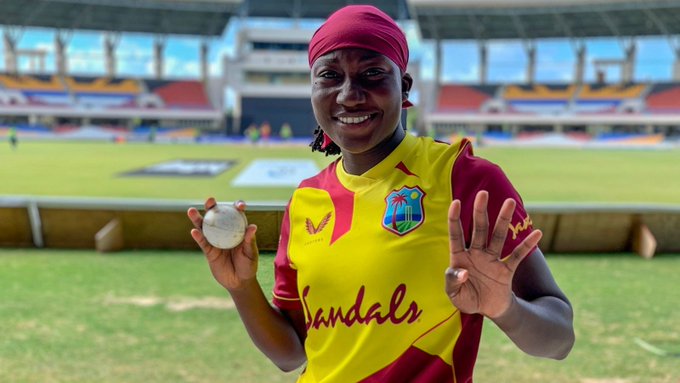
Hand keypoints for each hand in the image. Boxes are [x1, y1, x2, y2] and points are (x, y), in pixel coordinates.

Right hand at [187, 197, 258, 290]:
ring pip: (205, 227)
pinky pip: (202, 242)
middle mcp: (225, 232)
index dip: (237, 207)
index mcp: (237, 229)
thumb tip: (252, 227)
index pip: (236, 215)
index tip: (239, 206)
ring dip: (198, 219)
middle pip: (217, 216)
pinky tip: (194, 231)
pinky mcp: (209, 251)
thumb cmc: (248, 265)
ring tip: (191, 211)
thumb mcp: (251, 253)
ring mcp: (215, 240)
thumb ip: (250, 240)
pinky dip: (198, 237)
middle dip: (212, 207)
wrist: (239, 282)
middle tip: (210, 200)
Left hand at [445, 190, 541, 318]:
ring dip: (503, 219)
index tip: (456, 202)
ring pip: (498, 236)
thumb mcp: (454, 295)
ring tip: (509, 201)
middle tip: (483, 193)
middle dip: (480, 211)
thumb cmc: (467, 299)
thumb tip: (463, 270)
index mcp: (459, 258)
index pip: (456, 235)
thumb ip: (453, 282)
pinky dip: (527, 245)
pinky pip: (517, 255)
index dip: (455, 219)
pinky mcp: (506, 269)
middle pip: (479, 229)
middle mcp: (476, 254)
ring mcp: (492, 259)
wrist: (488, 309)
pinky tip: (537, 232)